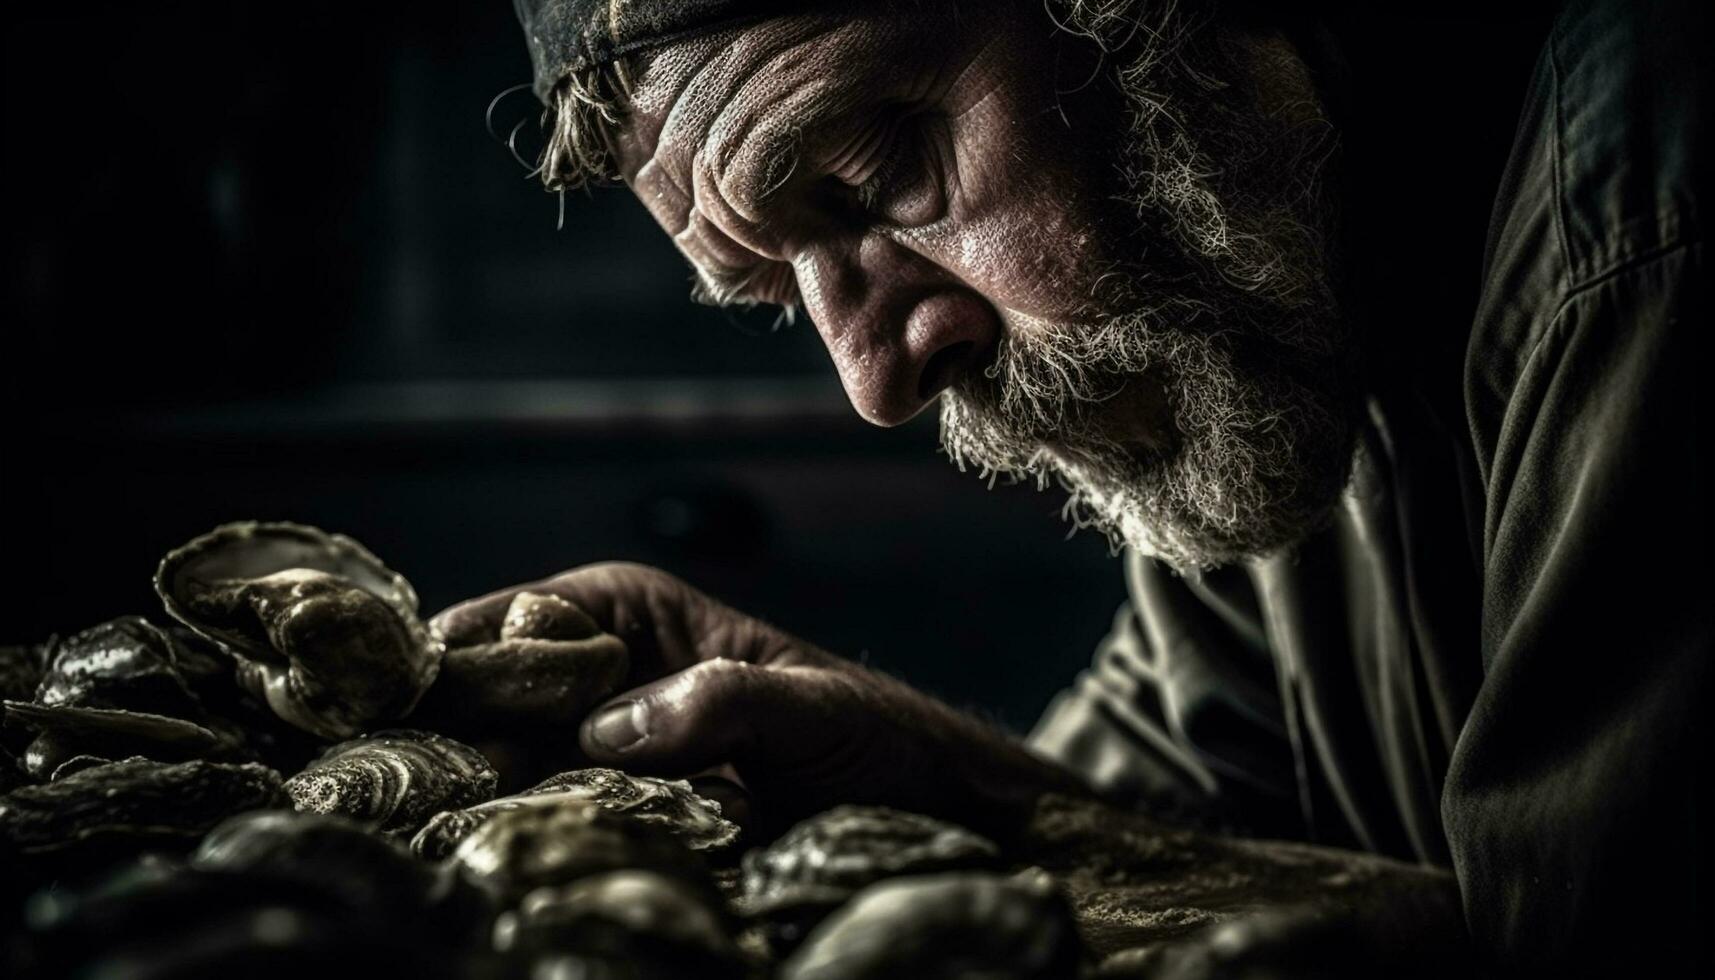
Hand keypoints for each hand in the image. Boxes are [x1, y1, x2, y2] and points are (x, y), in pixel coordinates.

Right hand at [429, 562, 1086, 836]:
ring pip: (497, 770)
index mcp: (625, 612)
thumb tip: (611, 729)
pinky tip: (506, 864)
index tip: (409, 721)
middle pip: (480, 702)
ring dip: (476, 803)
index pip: (504, 623)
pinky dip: (522, 844)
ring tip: (448, 835)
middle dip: (446, 746)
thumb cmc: (874, 740)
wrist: (919, 807)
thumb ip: (724, 701)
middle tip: (412, 795)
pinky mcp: (613, 810)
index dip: (448, 668)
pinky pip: (544, 823)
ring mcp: (597, 746)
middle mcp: (596, 672)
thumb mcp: (810, 710)